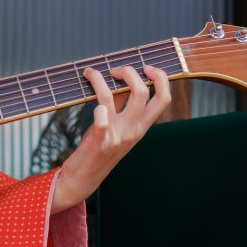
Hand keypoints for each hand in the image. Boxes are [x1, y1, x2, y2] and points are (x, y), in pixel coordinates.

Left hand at [49, 65, 170, 213]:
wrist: (83, 180)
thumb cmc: (98, 148)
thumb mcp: (116, 126)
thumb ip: (120, 105)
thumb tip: (119, 79)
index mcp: (142, 127)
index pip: (164, 98)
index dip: (160, 77)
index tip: (146, 66)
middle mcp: (133, 131)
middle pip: (143, 93)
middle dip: (131, 72)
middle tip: (115, 70)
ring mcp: (116, 137)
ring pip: (115, 98)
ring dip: (101, 79)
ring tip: (91, 73)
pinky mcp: (98, 142)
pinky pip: (100, 121)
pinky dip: (95, 105)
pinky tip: (85, 90)